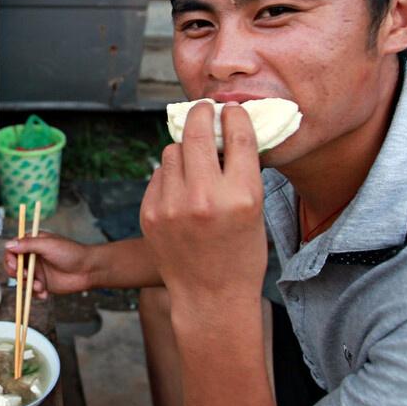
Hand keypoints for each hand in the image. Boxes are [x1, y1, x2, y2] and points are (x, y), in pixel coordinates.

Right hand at [5, 232, 94, 298]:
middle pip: (13, 267)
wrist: (88, 270)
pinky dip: (36, 294)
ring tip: (41, 286)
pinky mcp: (43, 284)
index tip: (16, 266)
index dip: (10, 259)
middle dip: (17, 274)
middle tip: (26, 277)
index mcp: (33, 245)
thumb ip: (28, 244)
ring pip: (21, 281)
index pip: (13, 250)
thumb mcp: (48, 245)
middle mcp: (33, 258)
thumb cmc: (71, 253)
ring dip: (28, 285)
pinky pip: (31, 291)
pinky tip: (45, 293)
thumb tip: (8, 244)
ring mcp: (37, 272)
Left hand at [140, 101, 266, 303]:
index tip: (231, 110)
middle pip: (197, 132)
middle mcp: (206, 197)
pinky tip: (180, 189)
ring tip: (195, 162)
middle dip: (201, 114)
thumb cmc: (240, 254)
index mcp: (242, 196)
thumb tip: (226, 130)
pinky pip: (159, 174)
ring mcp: (173, 205)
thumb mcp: (256, 212)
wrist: (209, 296)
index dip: (234, 115)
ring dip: (184, 149)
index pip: (237, 135)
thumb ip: (242, 172)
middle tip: (204, 109)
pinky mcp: (150, 212)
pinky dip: (170, 174)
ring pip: (172, 150)